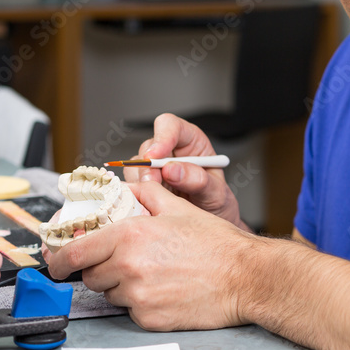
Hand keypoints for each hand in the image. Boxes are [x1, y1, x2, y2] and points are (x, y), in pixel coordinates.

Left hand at [44, 181, 254, 330]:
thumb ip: (146, 192)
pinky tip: (166, 289)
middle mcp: (129, 266)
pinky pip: (131, 310)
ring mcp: (138, 295)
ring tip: (155, 273)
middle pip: (90, 274)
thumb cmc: (218, 244)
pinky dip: (142, 301)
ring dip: (123, 284)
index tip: (57, 261)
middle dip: (103, 267)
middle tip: (129, 260)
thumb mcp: (180, 208)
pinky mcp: (148, 317)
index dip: (59, 258)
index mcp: (131, 235)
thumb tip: (125, 186)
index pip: (73, 253)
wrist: (245, 277)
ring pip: (110, 293)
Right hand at [129, 113, 246, 229]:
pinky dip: (136, 195)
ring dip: (142, 183)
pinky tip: (150, 205)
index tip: (154, 156)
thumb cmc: (217, 202)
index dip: (161, 137)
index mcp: (192, 142)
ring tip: (159, 199)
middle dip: (147, 167)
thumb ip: (198, 180)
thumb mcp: (216, 192)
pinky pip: (131, 184)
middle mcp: (171, 151)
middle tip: (153, 185)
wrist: (211, 223)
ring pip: (135, 166)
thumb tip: (172, 169)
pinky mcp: (144, 185)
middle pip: (148, 146)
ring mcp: (155, 168)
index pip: (171, 126)